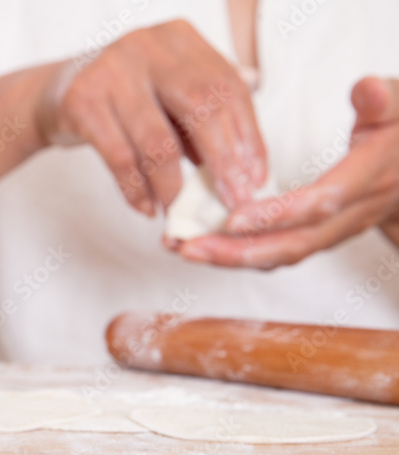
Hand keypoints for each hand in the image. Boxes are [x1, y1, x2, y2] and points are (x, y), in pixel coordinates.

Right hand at [38, 20, 266, 216]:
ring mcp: (111, 71)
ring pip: (157, 141)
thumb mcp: (165, 95)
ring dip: (173, 186)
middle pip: (201, 108)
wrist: (53, 93)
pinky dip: (136, 190)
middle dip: (222, 162)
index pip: (227, 87)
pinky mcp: (80, 102)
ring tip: (178, 210)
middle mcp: (147, 45)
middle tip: (231, 200)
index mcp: (179, 38)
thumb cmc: (123, 100)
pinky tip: (146, 207)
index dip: (248, 136)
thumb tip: (242, 172)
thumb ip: (200, 120)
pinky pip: (119, 158)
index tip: (256, 178)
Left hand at [178, 77, 398, 268]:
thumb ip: (381, 98)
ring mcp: (333, 233)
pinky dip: (239, 254)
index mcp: (368, 181)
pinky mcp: (316, 237)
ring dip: (230, 258)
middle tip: (189, 248)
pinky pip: (277, 253)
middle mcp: (350, 216)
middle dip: (238, 252)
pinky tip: (202, 247)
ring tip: (184, 250)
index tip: (233, 219)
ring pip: (281, 256)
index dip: (277, 215)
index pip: (320, 204)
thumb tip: (364, 88)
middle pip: (293, 245)